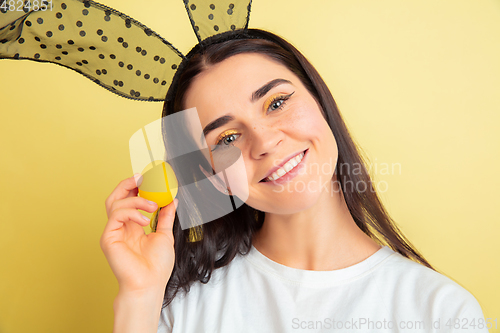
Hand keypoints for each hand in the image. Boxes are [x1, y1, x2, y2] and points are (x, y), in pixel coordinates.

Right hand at [100, 174, 176, 294]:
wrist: (149, 284)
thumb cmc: (156, 266)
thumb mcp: (164, 234)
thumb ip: (166, 217)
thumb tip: (172, 200)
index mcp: (132, 226)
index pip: (129, 200)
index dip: (136, 187)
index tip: (149, 178)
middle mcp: (120, 227)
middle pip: (116, 197)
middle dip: (127, 184)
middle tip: (142, 178)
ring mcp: (113, 232)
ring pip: (115, 203)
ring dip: (136, 200)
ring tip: (152, 205)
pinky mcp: (108, 238)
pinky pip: (116, 215)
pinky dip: (131, 212)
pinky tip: (145, 220)